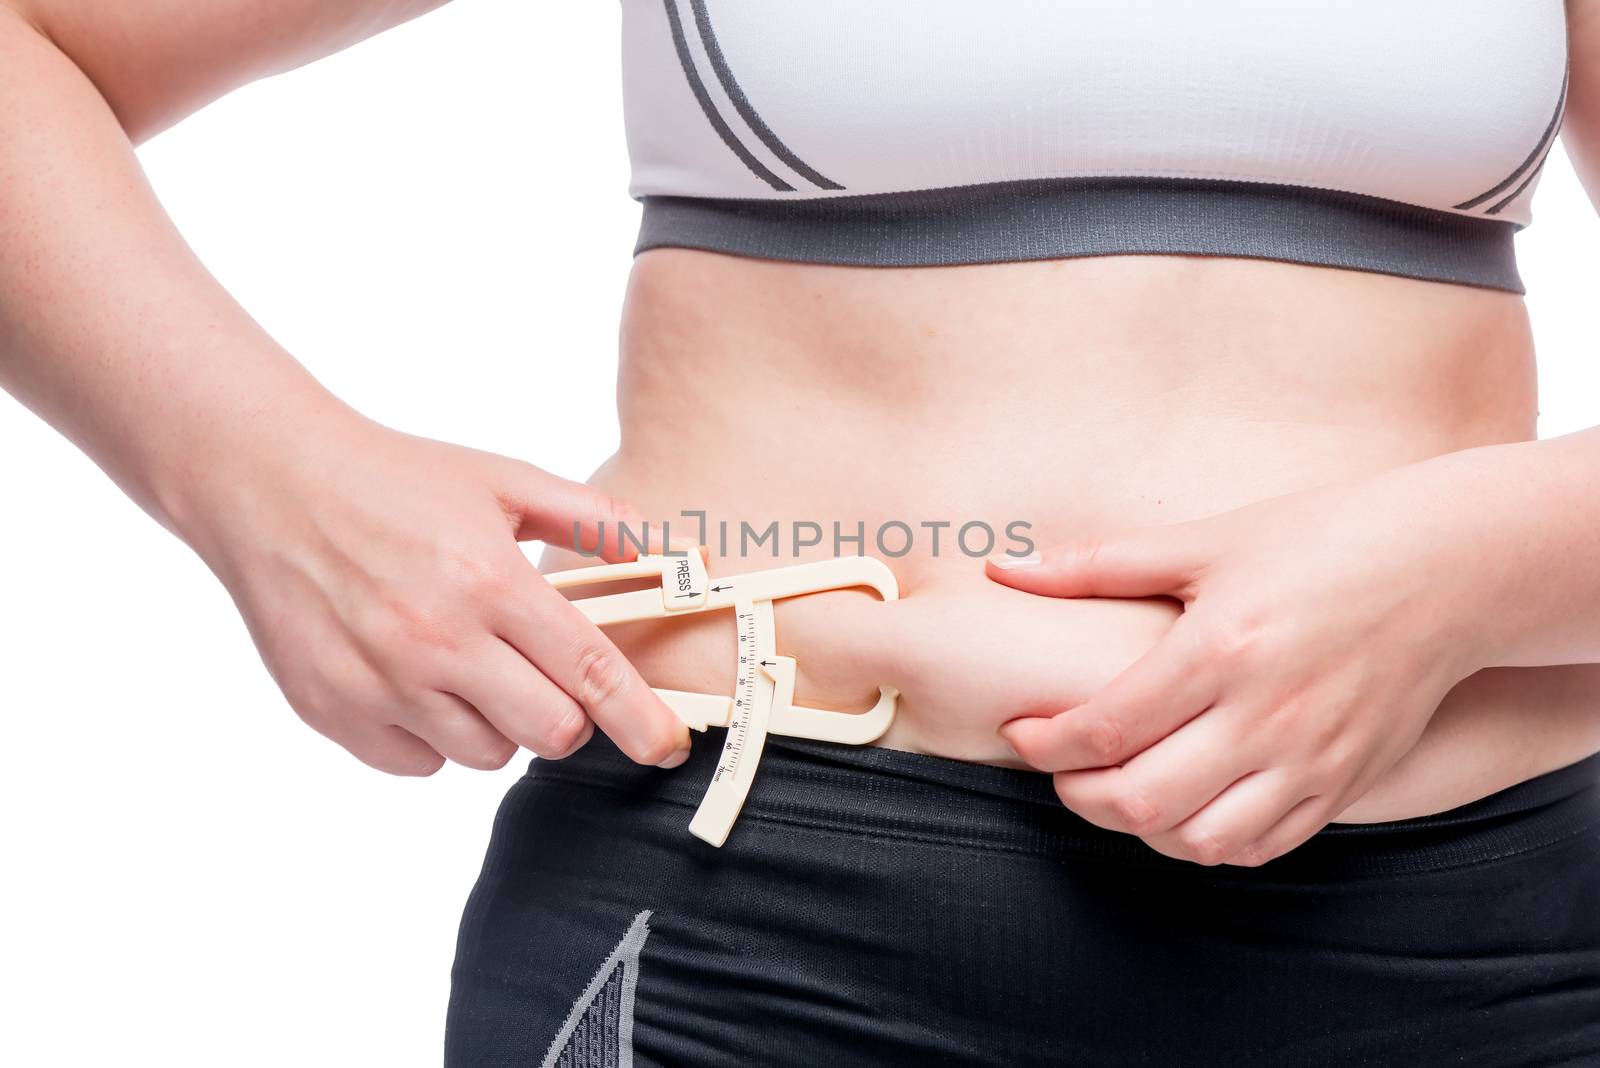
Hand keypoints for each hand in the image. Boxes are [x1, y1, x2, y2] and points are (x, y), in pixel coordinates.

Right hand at [176, 408, 690, 775]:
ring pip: (485, 755)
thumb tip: (682, 551)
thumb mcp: (504, 481)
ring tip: (466, 662)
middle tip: (543, 675)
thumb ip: (596, 521)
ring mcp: (380, 683)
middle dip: (566, 715)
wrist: (270, 483)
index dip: (642, 720)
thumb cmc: (397, 479)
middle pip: (550, 732)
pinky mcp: (334, 712)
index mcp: (490, 580)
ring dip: (496, 723)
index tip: (669, 747)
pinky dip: (431, 735)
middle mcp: (437, 640)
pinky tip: (413, 677)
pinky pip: (418, 763)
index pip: (591, 673)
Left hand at [987, 464, 1493, 865]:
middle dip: (1079, 795)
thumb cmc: (1318, 540)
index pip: (1108, 728)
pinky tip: (1183, 808)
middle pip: (1143, 801)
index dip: (1047, 744)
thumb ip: (1097, 565)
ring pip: (1200, 841)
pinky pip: (1261, 847)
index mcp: (1221, 649)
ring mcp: (1311, 760)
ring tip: (1116, 790)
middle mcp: (1266, 716)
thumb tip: (1002, 568)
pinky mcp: (1344, 784)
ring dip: (1139, 829)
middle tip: (1061, 769)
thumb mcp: (1205, 541)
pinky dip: (1206, 843)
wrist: (1447, 568)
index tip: (1021, 734)